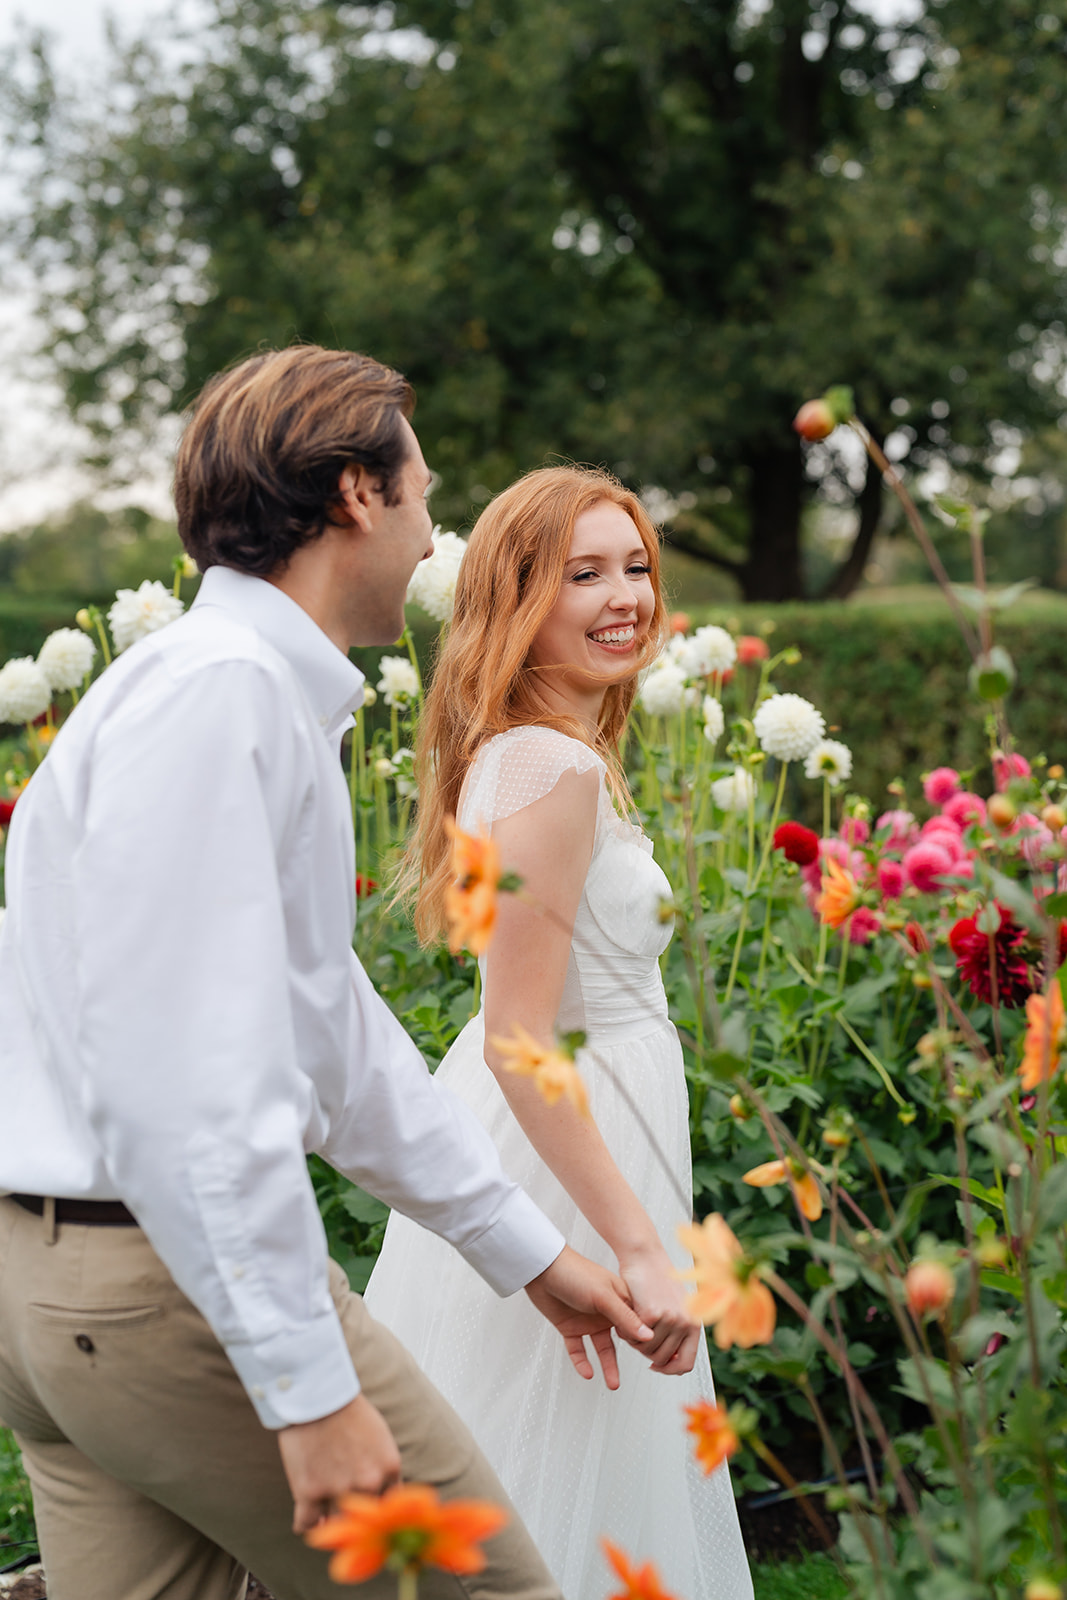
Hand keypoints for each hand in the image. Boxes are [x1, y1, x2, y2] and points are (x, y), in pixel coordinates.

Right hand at [277, 1393, 401, 1533]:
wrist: (315, 1392)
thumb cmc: (347, 1409)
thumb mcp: (379, 1437)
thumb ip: (382, 1468)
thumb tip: (379, 1495)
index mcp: (389, 1467)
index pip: (390, 1505)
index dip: (377, 1509)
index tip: (369, 1514)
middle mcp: (368, 1483)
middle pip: (365, 1518)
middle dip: (355, 1517)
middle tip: (345, 1517)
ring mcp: (339, 1489)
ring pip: (336, 1524)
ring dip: (330, 1521)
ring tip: (324, 1517)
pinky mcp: (309, 1492)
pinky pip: (306, 1525)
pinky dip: (306, 1524)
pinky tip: (307, 1521)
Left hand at [524, 1244, 653, 1389]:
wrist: (542, 1268)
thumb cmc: (575, 1271)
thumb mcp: (604, 1295)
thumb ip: (625, 1317)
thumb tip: (647, 1336)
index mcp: (620, 1298)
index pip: (638, 1323)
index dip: (646, 1339)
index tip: (656, 1355)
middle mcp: (606, 1311)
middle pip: (623, 1339)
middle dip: (632, 1356)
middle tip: (642, 1371)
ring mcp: (588, 1320)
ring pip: (602, 1348)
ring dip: (607, 1366)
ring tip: (613, 1384)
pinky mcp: (570, 1327)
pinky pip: (578, 1350)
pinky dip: (582, 1362)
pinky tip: (587, 1372)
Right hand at [618, 1245, 701, 1374]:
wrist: (645, 1257)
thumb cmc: (657, 1282)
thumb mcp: (676, 1309)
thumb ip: (677, 1335)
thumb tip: (669, 1363)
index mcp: (694, 1324)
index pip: (686, 1364)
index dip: (668, 1369)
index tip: (656, 1365)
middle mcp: (686, 1323)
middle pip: (662, 1359)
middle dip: (645, 1352)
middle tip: (638, 1337)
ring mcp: (670, 1319)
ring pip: (647, 1350)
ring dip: (634, 1341)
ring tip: (631, 1325)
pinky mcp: (652, 1313)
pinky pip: (635, 1337)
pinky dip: (626, 1331)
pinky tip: (626, 1317)